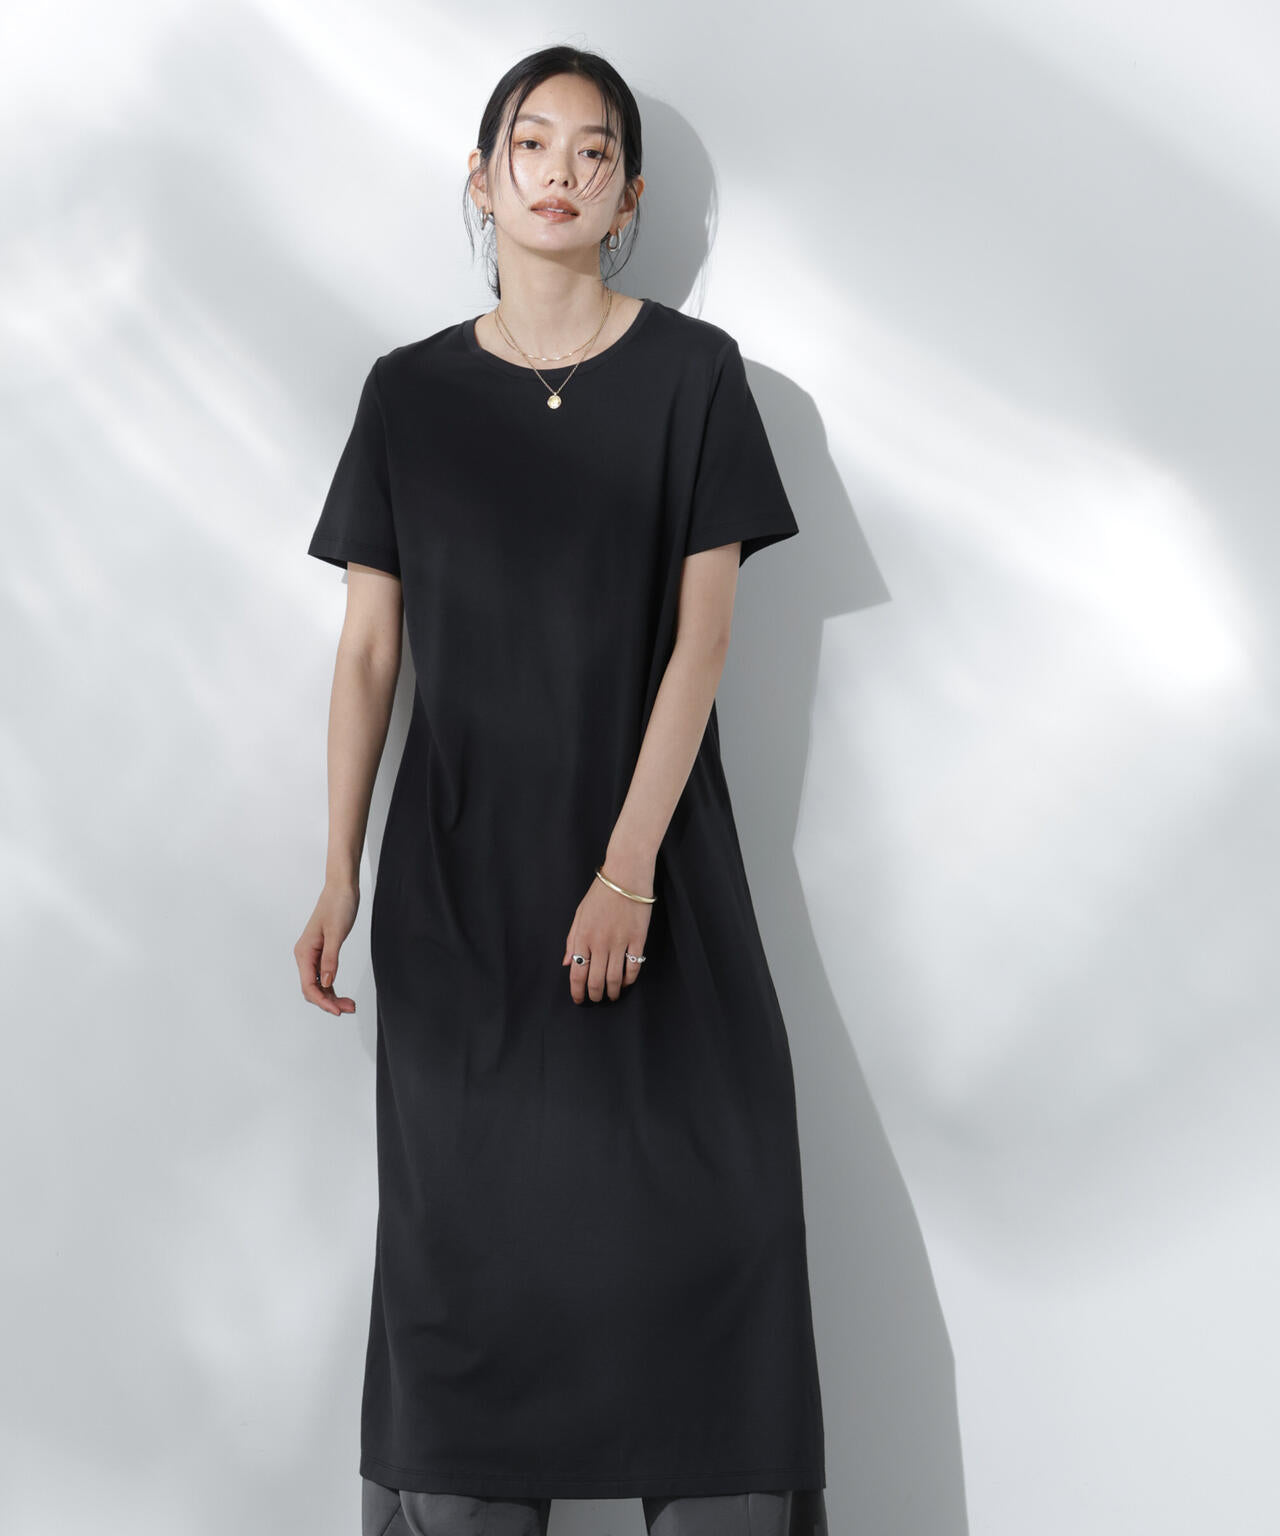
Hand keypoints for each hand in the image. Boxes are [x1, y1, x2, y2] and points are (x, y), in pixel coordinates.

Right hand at [295, 882, 359, 1015]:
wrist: (341, 888)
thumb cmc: (337, 905)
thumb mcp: (336, 934)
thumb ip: (330, 959)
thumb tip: (328, 983)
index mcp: (304, 952)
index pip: (309, 985)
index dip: (322, 1001)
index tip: (338, 1011)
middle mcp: (305, 955)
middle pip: (312, 988)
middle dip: (328, 1001)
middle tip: (349, 1008)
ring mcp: (313, 954)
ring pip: (318, 984)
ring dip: (331, 996)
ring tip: (349, 1004)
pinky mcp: (322, 951)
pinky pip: (324, 975)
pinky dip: (332, 986)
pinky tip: (342, 993)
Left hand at [562, 869, 652, 1003]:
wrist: (625, 875)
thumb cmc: (601, 893)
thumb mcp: (579, 914)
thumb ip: (572, 940)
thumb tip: (566, 963)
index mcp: (583, 937)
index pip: (577, 973)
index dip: (577, 991)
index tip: (578, 999)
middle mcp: (600, 942)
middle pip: (595, 980)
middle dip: (594, 995)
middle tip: (596, 999)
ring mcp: (620, 942)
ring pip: (614, 978)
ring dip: (612, 991)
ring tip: (612, 995)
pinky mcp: (638, 939)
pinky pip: (633, 966)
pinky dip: (629, 979)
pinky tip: (626, 982)